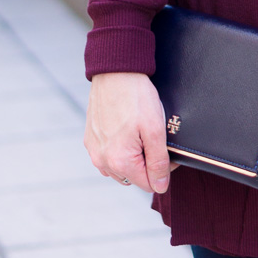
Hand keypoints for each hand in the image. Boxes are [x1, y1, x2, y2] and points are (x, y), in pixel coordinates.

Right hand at [84, 71, 178, 193]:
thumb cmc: (136, 97)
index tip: (167, 149)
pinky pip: (108, 155)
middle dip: (147, 163)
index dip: (163, 169)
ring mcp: (94, 151)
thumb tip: (160, 186)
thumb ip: (159, 161)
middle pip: (133, 177)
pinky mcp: (90, 139)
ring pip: (120, 167)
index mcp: (120, 162)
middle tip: (153, 136)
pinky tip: (126, 128)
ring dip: (132, 157)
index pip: (149, 184)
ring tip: (139, 131)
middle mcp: (103, 161)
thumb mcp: (155, 129)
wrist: (115, 71)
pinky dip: (119, 148)